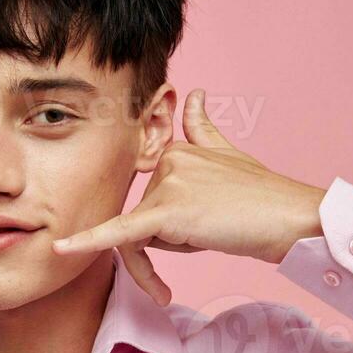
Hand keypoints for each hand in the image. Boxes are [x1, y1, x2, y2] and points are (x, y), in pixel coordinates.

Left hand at [50, 88, 326, 304]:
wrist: (291, 217)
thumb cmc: (265, 197)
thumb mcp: (231, 157)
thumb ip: (204, 130)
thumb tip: (194, 94)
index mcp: (177, 151)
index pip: (153, 202)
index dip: (171, 228)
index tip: (199, 234)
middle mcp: (167, 161)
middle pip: (145, 222)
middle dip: (171, 244)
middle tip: (209, 240)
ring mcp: (167, 184)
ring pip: (141, 237)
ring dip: (166, 258)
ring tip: (205, 246)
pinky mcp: (167, 211)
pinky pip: (121, 232)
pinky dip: (90, 242)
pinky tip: (61, 249)